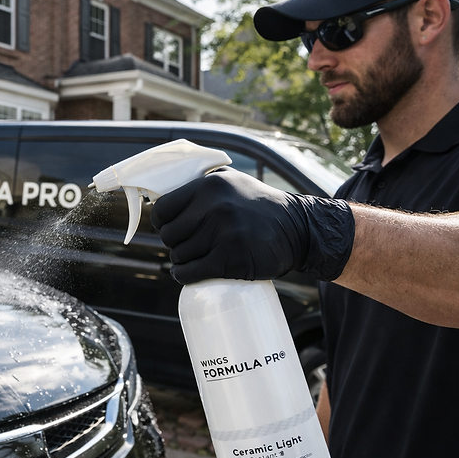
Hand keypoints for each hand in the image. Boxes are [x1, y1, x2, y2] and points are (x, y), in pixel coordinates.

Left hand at [150, 169, 354, 284]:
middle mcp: (215, 207)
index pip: (162, 209)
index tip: (170, 228)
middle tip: (190, 244)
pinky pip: (191, 272)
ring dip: (182, 260)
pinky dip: (185, 276)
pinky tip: (188, 273)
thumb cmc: (257, 206)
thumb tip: (160, 195)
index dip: (162, 222)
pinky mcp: (232, 260)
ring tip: (197, 257)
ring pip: (179, 256)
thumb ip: (199, 185)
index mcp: (209, 186)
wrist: (298, 229)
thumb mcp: (230, 181)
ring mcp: (224, 234)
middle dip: (175, 243)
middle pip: (169, 236)